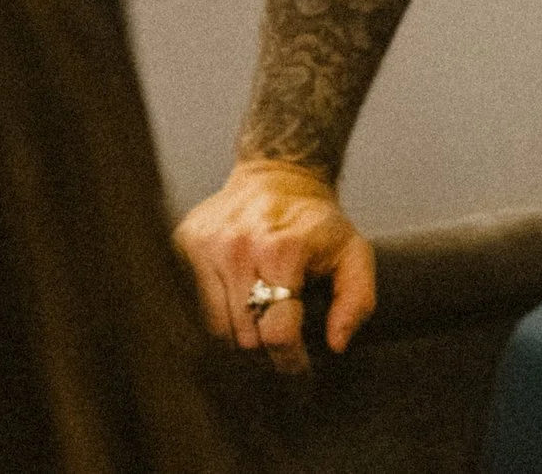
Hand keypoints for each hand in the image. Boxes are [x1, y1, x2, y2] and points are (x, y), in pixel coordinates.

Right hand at [173, 159, 376, 374]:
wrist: (279, 176)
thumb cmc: (317, 222)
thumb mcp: (353, 253)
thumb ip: (356, 300)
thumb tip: (336, 344)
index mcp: (282, 249)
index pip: (278, 331)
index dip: (290, 359)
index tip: (299, 366)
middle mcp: (238, 247)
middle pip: (243, 335)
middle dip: (264, 350)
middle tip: (279, 344)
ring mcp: (206, 245)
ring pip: (214, 328)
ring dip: (238, 336)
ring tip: (258, 326)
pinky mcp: (184, 244)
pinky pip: (191, 305)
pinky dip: (213, 317)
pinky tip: (233, 309)